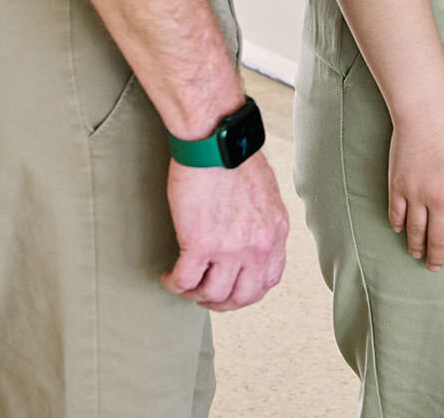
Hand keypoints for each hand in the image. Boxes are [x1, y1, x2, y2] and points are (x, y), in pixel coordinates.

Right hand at [162, 150, 289, 309]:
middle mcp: (258, 244)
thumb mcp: (265, 193)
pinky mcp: (200, 243)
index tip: (230, 289)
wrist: (216, 140)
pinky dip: (173, 284)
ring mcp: (231, 247)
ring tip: (184, 282)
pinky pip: (184, 281)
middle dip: (220, 302)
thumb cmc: (235, 157)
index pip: (269, 279)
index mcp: (275, 231)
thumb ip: (261, 220)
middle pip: (242, 297)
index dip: (247, 292)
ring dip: (194, 294)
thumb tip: (248, 236)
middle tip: (203, 295)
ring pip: (212, 294)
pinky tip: (167, 276)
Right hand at [387, 99, 443, 270]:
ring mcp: (416, 194)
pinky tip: (402, 231)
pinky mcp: (397, 187)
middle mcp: (441, 199)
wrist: (425, 112)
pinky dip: (400, 226)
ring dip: (417, 247)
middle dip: (439, 256)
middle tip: (437, 267)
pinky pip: (397, 215)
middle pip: (439, 238)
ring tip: (418, 255)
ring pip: (416, 232)